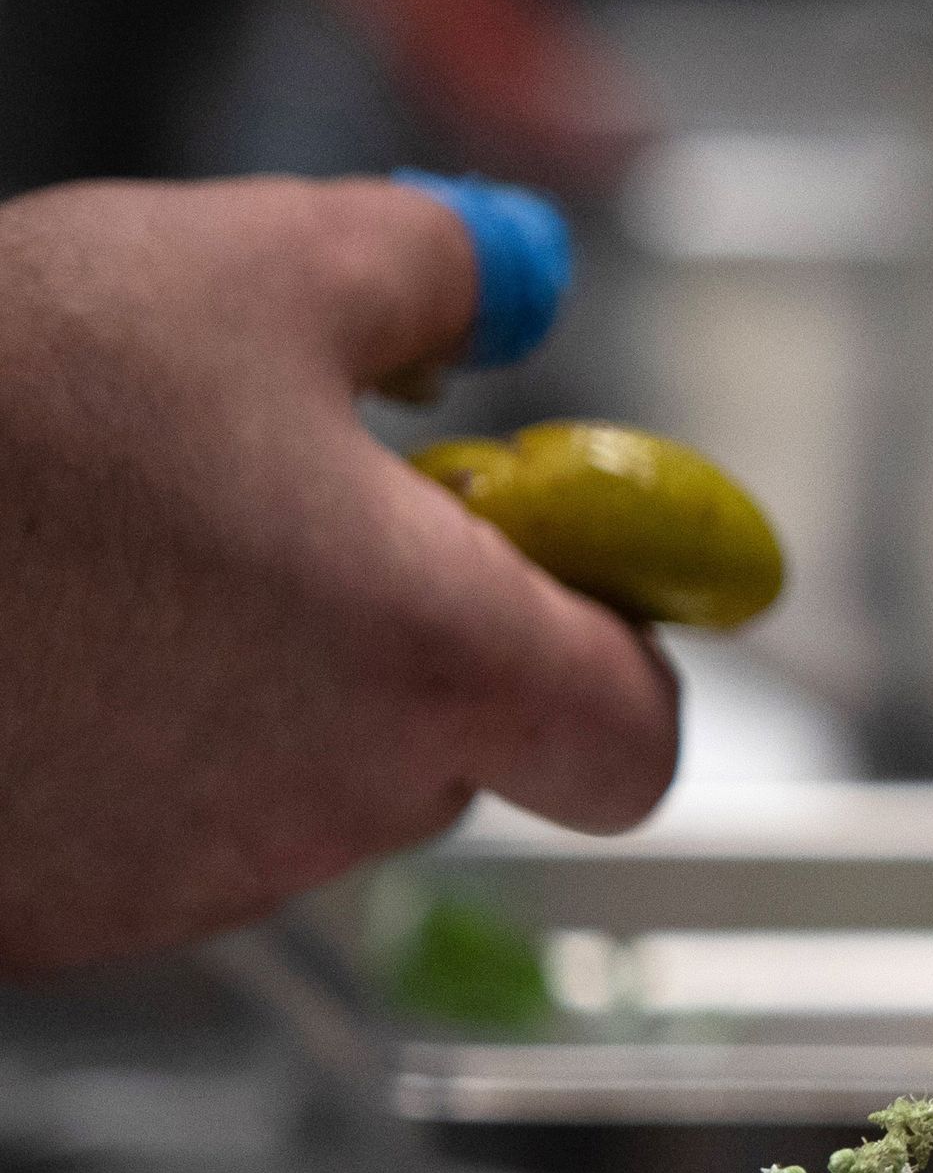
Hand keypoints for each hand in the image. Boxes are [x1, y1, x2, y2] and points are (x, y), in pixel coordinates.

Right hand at [0, 177, 679, 973]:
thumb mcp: (251, 260)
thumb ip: (432, 271)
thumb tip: (500, 281)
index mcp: (437, 659)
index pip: (633, 739)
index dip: (617, 651)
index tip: (556, 562)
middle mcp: (336, 803)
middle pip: (457, 748)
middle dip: (405, 635)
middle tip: (287, 503)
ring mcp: (190, 879)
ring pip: (298, 783)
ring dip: (255, 679)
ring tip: (118, 544)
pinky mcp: (60, 912)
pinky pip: (146, 825)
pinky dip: (119, 740)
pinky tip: (35, 629)